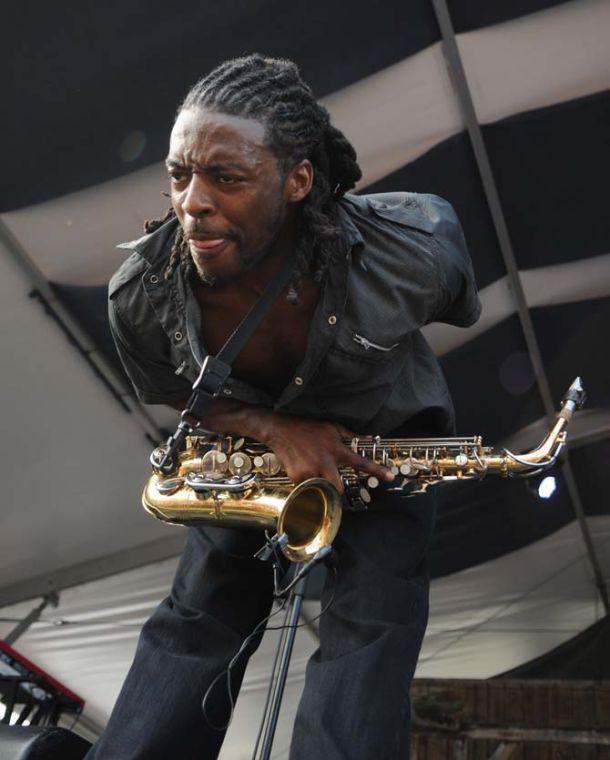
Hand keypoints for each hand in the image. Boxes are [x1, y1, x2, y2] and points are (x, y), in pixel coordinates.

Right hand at [262, 414, 394, 493]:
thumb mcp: (332, 427)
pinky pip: (306, 486)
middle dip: (336, 487)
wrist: (280, 430)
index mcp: (336, 450)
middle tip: (330, 479)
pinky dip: (305, 480)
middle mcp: (325, 462)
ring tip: (310, 466)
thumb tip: (370, 439)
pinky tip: (300, 466)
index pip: (360, 462)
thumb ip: (351, 436)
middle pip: (338, 487)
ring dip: (318, 481)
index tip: (390, 477)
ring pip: (321, 487)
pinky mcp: (297, 477)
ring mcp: (310, 470)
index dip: (377, 470)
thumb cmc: (308, 428)